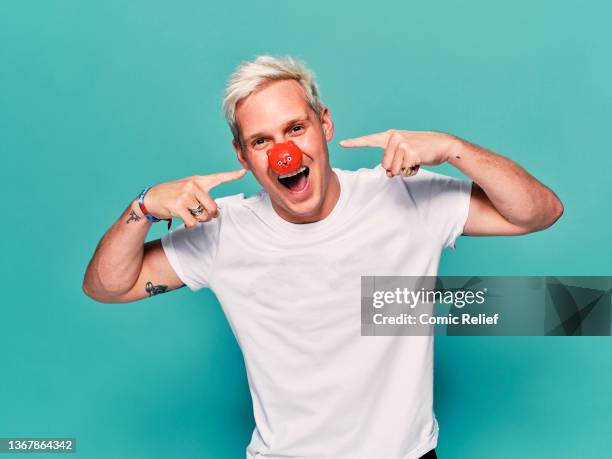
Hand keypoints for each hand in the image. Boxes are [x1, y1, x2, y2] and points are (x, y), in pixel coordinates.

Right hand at [140, 169, 246, 227]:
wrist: (150, 198)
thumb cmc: (172, 195)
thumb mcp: (187, 189)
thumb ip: (203, 197)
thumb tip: (217, 214)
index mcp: (197, 181)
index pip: (218, 178)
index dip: (232, 175)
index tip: (243, 172)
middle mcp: (193, 186)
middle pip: (213, 208)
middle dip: (209, 216)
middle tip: (200, 214)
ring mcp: (185, 195)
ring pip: (203, 216)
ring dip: (198, 220)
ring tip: (188, 213)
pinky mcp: (178, 206)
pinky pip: (192, 222)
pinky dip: (189, 224)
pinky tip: (182, 218)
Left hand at [339, 129, 457, 176]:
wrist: (443, 144)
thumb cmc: (421, 150)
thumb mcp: (403, 153)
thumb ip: (391, 161)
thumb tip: (388, 174)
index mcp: (389, 136)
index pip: (368, 140)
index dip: (354, 143)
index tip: (341, 143)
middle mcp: (394, 137)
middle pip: (384, 165)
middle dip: (396, 167)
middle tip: (409, 159)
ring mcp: (402, 144)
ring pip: (393, 170)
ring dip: (404, 170)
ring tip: (414, 159)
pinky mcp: (410, 152)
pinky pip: (404, 171)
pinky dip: (412, 171)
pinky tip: (419, 161)